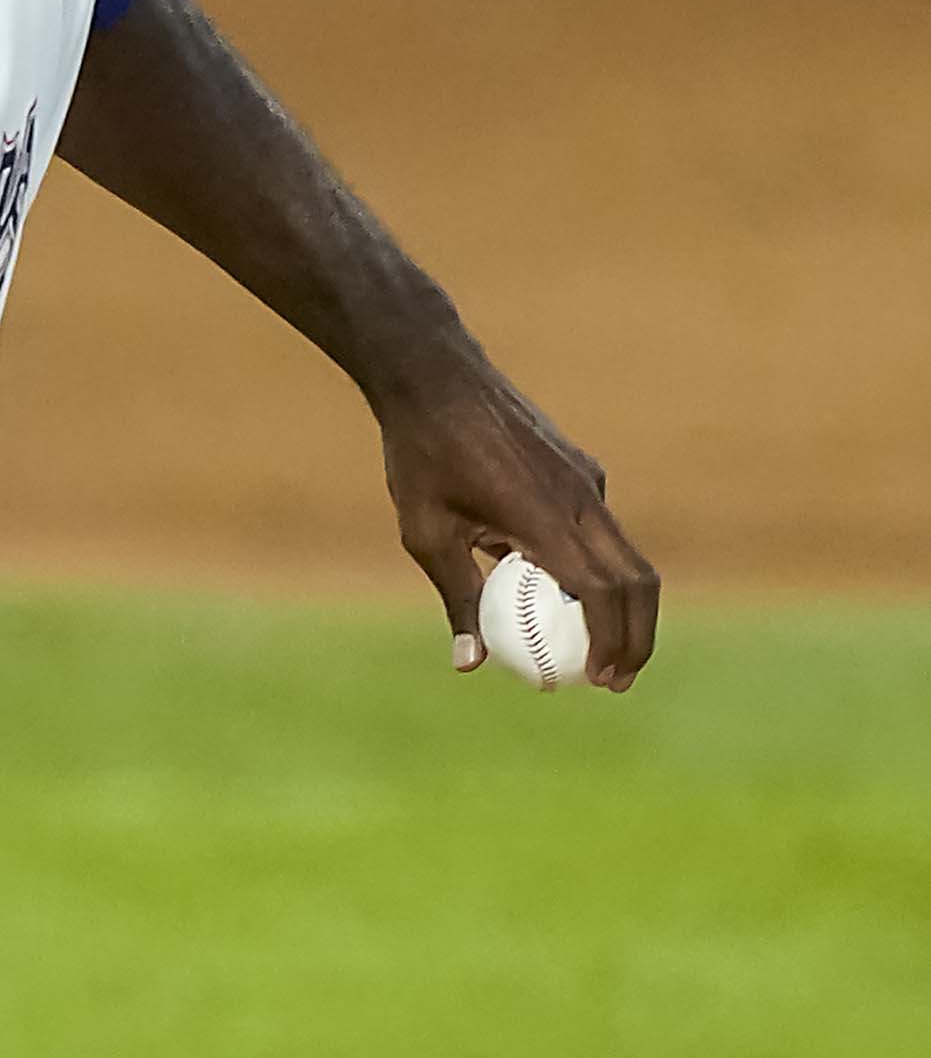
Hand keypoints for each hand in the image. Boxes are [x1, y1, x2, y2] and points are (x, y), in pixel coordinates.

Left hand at [381, 369, 658, 689]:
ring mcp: (585, 479)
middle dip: (636, 636)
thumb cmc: (421, 455)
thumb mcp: (425, 533)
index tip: (601, 681)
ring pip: (627, 553)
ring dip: (623, 604)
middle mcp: (581, 498)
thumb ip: (457, 596)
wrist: (434, 376)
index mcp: (546, 518)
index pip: (602, 594)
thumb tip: (469, 662)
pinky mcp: (580, 467)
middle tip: (615, 680)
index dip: (612, 643)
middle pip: (637, 580)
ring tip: (598, 647)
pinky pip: (602, 527)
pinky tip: (560, 588)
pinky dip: (600, 567)